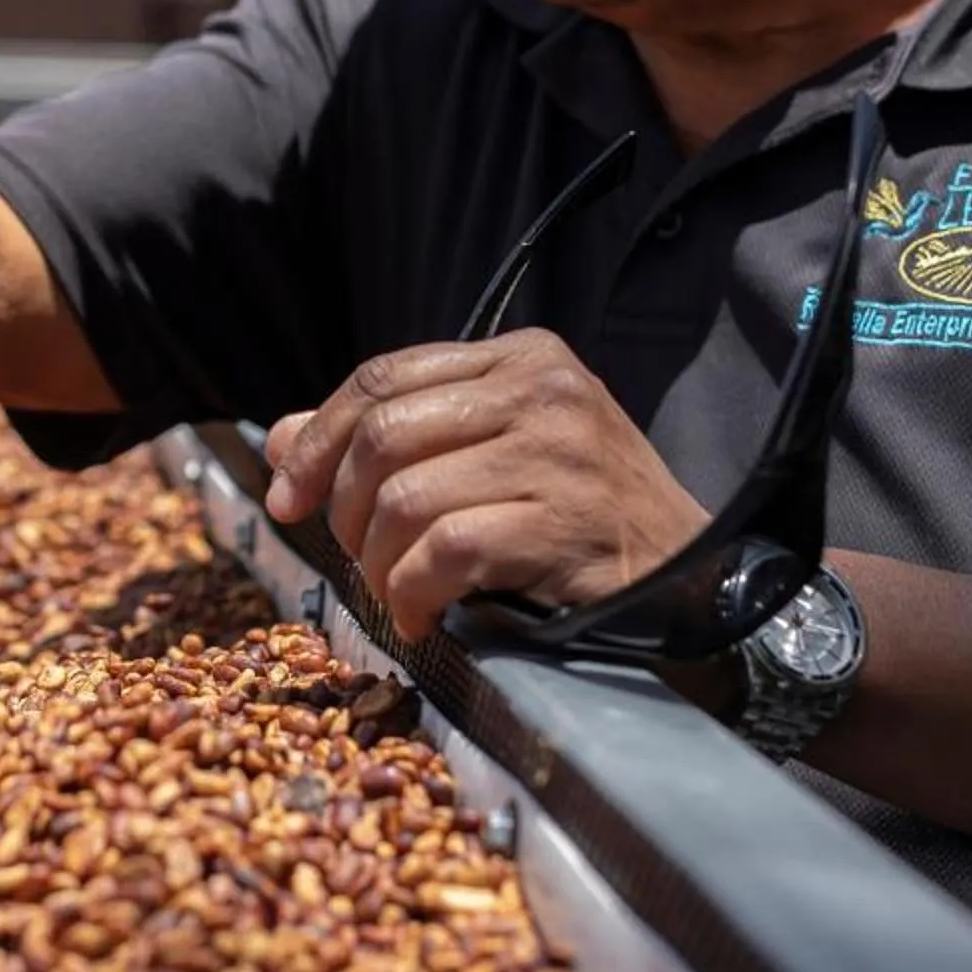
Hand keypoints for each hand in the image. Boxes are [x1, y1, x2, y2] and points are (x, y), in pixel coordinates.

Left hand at [261, 330, 706, 640]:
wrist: (692, 572)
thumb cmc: (581, 512)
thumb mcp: (490, 451)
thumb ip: (394, 438)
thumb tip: (279, 443)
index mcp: (520, 355)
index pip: (382, 377)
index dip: (317, 437)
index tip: (288, 496)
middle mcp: (541, 389)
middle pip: (382, 435)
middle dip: (343, 507)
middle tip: (354, 556)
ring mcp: (558, 453)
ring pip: (404, 497)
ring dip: (377, 563)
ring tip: (393, 591)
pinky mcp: (566, 521)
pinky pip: (446, 552)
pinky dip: (413, 593)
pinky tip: (421, 615)